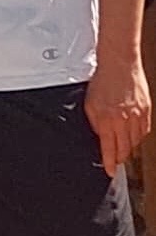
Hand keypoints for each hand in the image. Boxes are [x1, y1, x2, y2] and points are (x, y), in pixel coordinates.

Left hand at [86, 58, 151, 175]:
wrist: (120, 65)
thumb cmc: (103, 82)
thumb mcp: (89, 105)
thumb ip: (94, 123)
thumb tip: (99, 137)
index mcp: (107, 120)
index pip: (109, 149)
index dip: (110, 163)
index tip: (110, 171)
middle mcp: (124, 120)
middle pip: (125, 149)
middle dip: (120, 157)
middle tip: (116, 160)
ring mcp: (138, 116)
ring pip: (135, 141)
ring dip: (129, 146)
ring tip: (122, 145)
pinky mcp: (147, 111)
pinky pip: (144, 131)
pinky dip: (138, 135)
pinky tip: (132, 134)